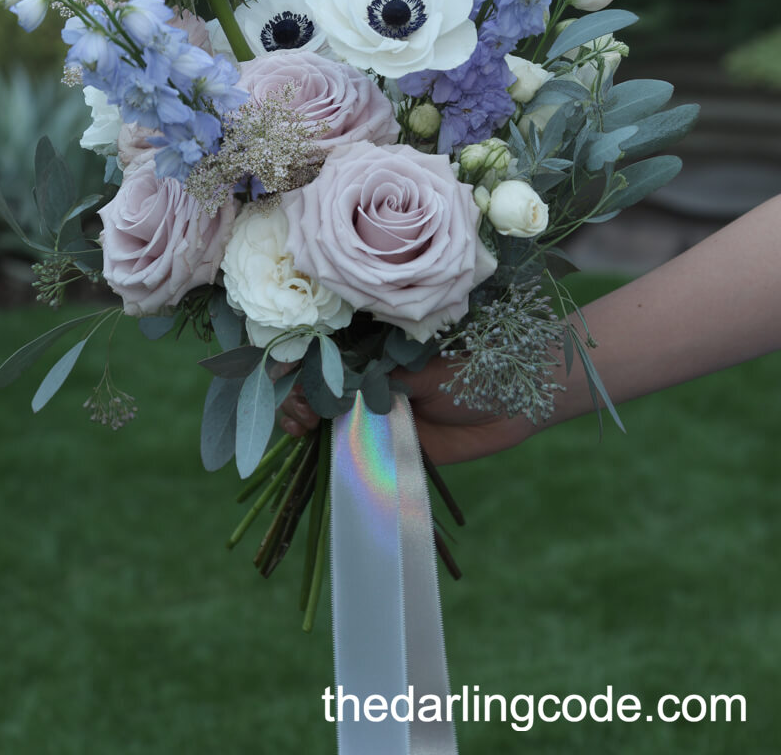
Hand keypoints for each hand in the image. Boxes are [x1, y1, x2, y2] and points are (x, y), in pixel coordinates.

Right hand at [278, 355, 536, 466]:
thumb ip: (378, 380)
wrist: (522, 399)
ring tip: (301, 427)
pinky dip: (330, 453)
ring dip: (305, 423)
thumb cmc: (477, 365)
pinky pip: (356, 453)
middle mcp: (373, 379)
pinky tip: (312, 448)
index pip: (324, 355)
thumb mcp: (422, 368)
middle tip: (299, 411)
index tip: (280, 374)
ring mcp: (381, 412)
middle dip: (297, 397)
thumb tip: (330, 389)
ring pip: (329, 420)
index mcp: (378, 349)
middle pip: (318, 389)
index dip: (297, 364)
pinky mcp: (394, 447)